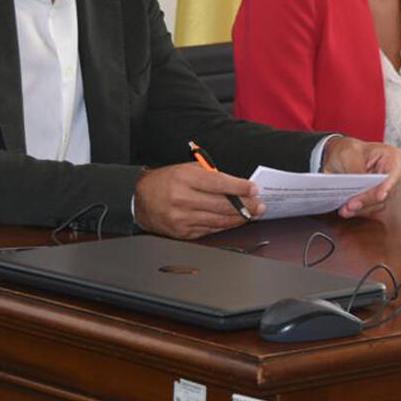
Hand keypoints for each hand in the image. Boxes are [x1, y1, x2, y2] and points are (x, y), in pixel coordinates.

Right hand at [133, 163, 262, 238]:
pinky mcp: (182, 232)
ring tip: (253, 214)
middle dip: (245, 205)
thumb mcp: (187, 168)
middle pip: (222, 204)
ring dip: (239, 218)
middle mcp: (182, 199)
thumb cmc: (167, 181)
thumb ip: (211, 175)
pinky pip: (210, 230)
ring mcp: (182, 218)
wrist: (140, 199)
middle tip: (260, 205)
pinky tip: (235, 221)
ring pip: (218, 220)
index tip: (254, 189)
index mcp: (185, 178)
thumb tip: (237, 184)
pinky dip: (225, 226)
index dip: (239, 187)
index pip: (219, 183)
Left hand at [321, 136, 400, 217]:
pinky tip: (346, 210)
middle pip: (386, 192)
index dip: (388, 186)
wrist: (335, 157)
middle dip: (368, 200)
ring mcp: (383, 188)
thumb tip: (362, 187)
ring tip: (346, 209)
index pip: (394, 173)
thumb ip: (358, 170)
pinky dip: (357, 211)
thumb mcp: (350, 154)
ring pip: (377, 204)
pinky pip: (368, 209)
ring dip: (361, 208)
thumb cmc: (347, 150)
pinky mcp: (373, 199)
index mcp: (391, 157)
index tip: (380, 196)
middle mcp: (391, 175)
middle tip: (352, 204)